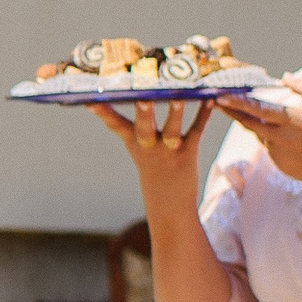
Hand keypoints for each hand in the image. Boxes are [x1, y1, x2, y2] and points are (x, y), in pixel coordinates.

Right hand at [85, 97, 213, 191]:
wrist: (169, 206)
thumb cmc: (155, 171)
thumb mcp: (141, 151)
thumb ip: (138, 128)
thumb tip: (139, 97)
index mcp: (134, 143)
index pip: (114, 124)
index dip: (102, 111)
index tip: (90, 98)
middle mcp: (148, 146)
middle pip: (143, 126)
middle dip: (143, 112)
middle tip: (142, 98)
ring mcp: (168, 150)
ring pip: (171, 130)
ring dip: (175, 113)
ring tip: (179, 96)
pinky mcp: (188, 153)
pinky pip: (196, 131)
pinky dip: (204, 115)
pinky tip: (210, 99)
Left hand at [213, 74, 301, 198]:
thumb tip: (285, 77)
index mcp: (295, 121)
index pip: (258, 109)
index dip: (236, 102)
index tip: (219, 96)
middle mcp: (283, 139)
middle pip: (249, 123)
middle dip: (231, 112)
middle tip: (217, 102)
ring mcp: (280, 155)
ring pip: (260, 135)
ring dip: (253, 124)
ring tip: (244, 112)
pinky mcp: (281, 166)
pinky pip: (270, 148)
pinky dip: (270, 138)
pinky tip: (280, 135)